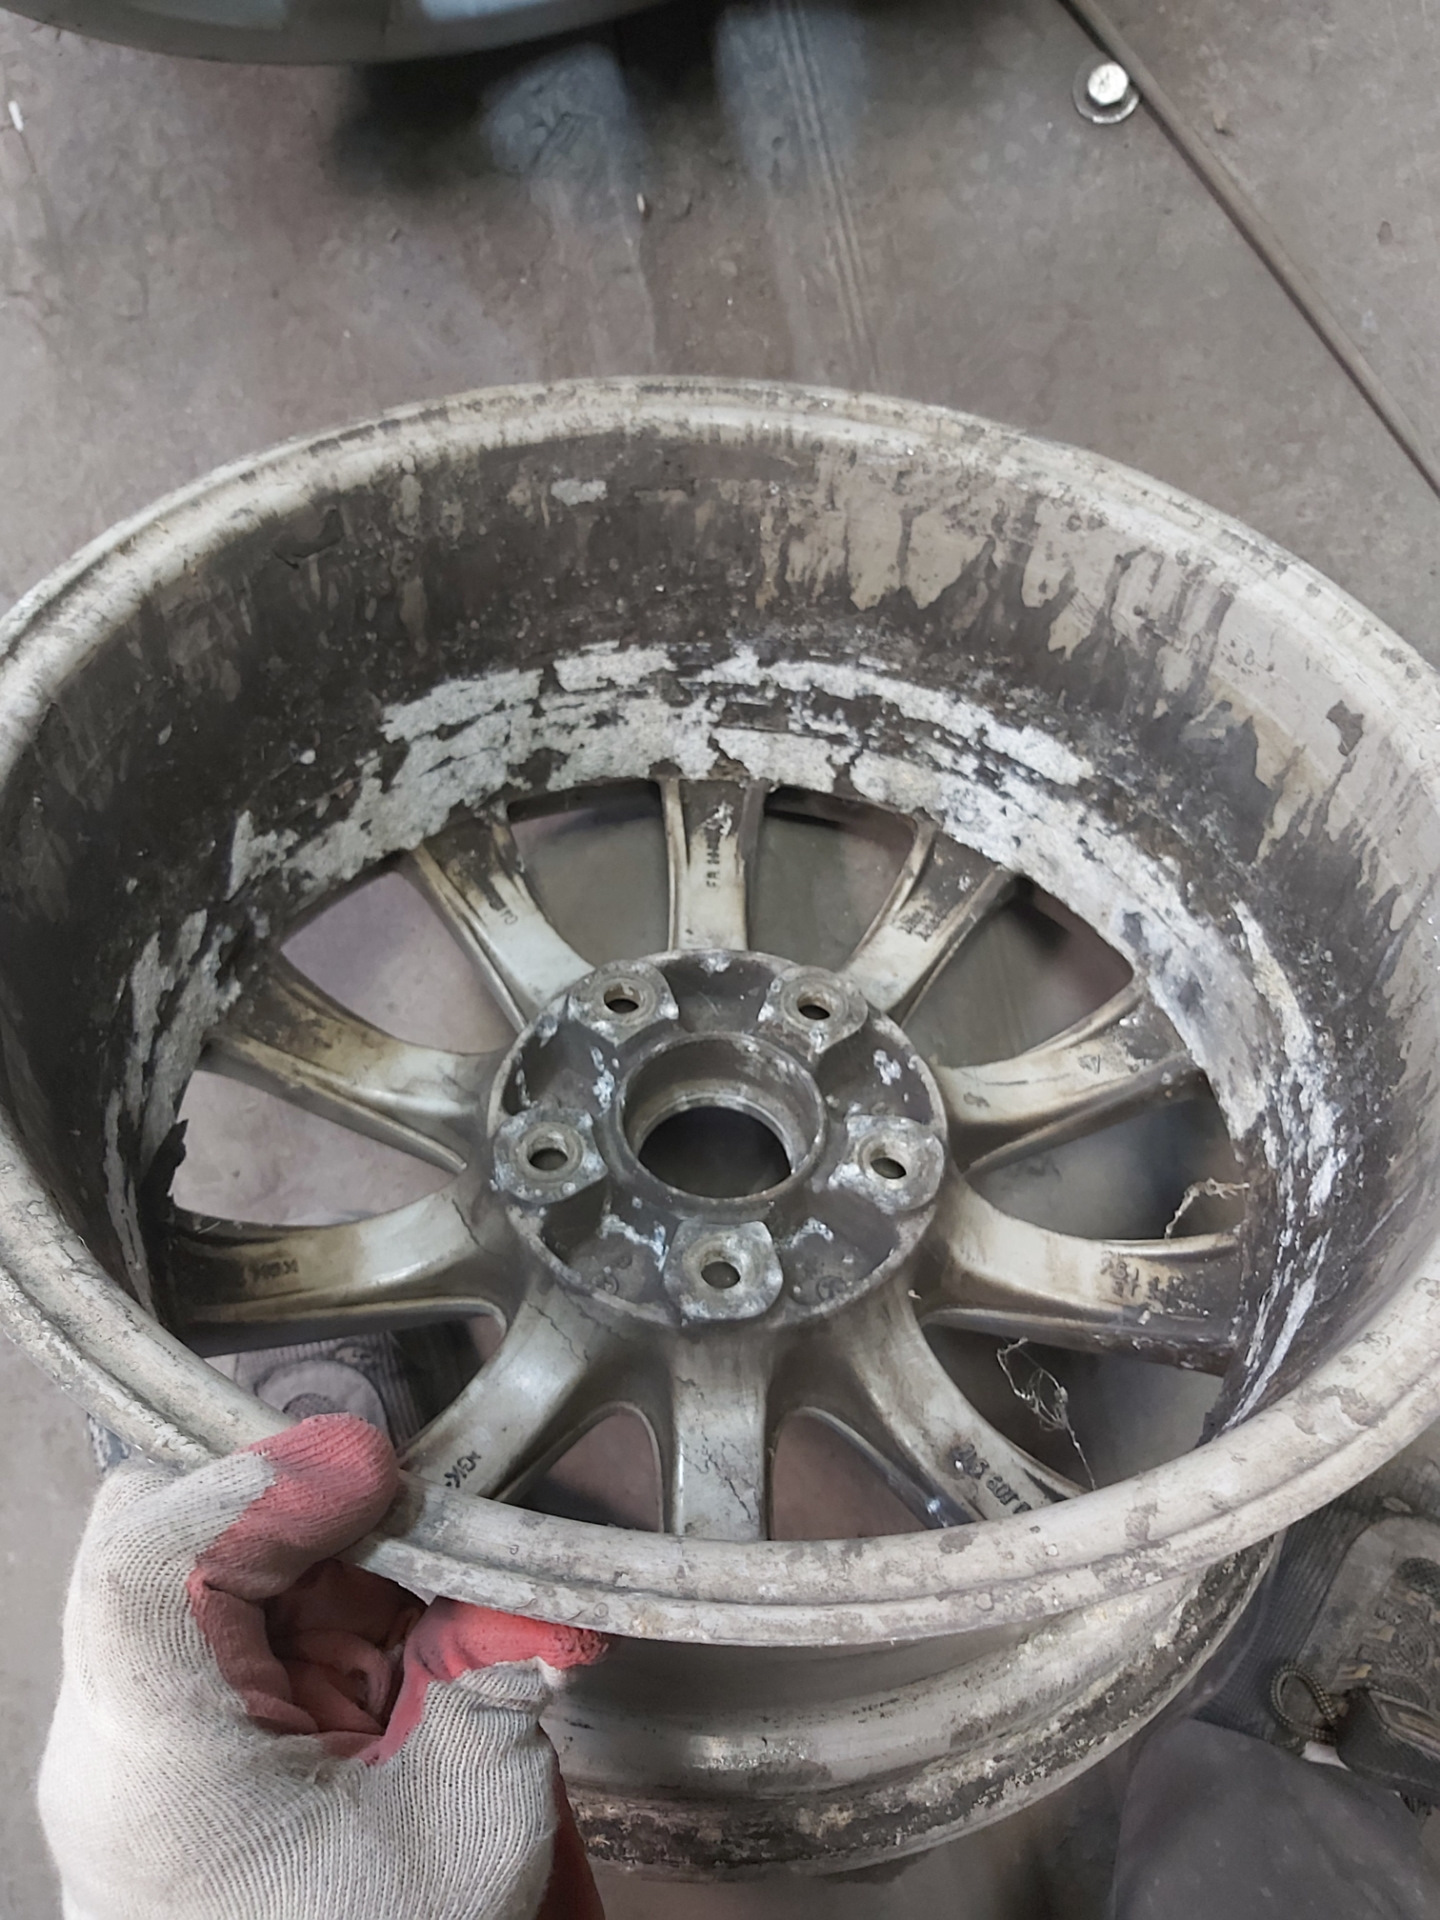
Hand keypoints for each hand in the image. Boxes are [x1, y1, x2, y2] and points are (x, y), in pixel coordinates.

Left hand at [40, 1414, 605, 1919]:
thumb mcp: (467, 1824)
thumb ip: (498, 1679)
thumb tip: (543, 1587)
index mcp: (160, 1764)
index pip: (141, 1564)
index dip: (262, 1484)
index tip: (375, 1474)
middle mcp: (108, 1741)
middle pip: (158, 1536)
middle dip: (293, 1509)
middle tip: (402, 1532)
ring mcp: (119, 1737)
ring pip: (188, 1558)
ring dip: (307, 1557)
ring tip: (397, 1627)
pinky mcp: (151, 1739)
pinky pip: (213, 1618)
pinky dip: (304, 1608)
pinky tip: (371, 1663)